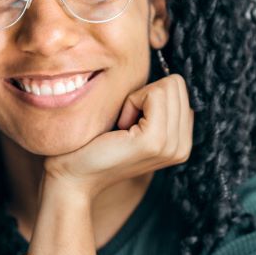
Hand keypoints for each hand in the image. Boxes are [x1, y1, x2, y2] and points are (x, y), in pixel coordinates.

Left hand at [42, 74, 193, 201]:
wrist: (72, 177)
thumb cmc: (93, 146)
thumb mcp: (132, 124)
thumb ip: (155, 107)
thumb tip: (164, 77)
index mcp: (181, 142)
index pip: (180, 90)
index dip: (148, 96)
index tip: (127, 121)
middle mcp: (182, 147)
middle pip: (176, 85)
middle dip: (144, 94)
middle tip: (123, 122)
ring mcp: (171, 145)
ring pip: (168, 86)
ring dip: (137, 99)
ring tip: (121, 127)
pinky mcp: (155, 140)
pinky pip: (154, 93)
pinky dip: (132, 101)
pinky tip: (119, 126)